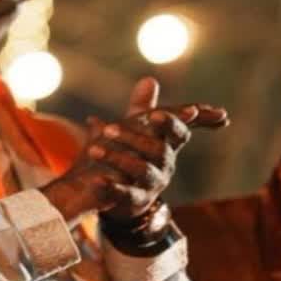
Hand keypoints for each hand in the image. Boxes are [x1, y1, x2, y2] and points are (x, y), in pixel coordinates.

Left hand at [40, 77, 227, 221]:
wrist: (118, 191)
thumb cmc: (133, 154)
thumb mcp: (136, 129)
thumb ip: (142, 107)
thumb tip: (149, 79)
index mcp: (165, 145)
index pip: (178, 132)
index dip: (176, 122)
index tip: (188, 110)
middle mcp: (164, 165)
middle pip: (159, 149)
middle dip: (135, 137)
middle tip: (109, 128)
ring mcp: (151, 184)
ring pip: (141, 170)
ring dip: (116, 158)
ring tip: (92, 149)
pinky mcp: (134, 201)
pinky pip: (124, 194)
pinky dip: (110, 187)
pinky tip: (96, 179)